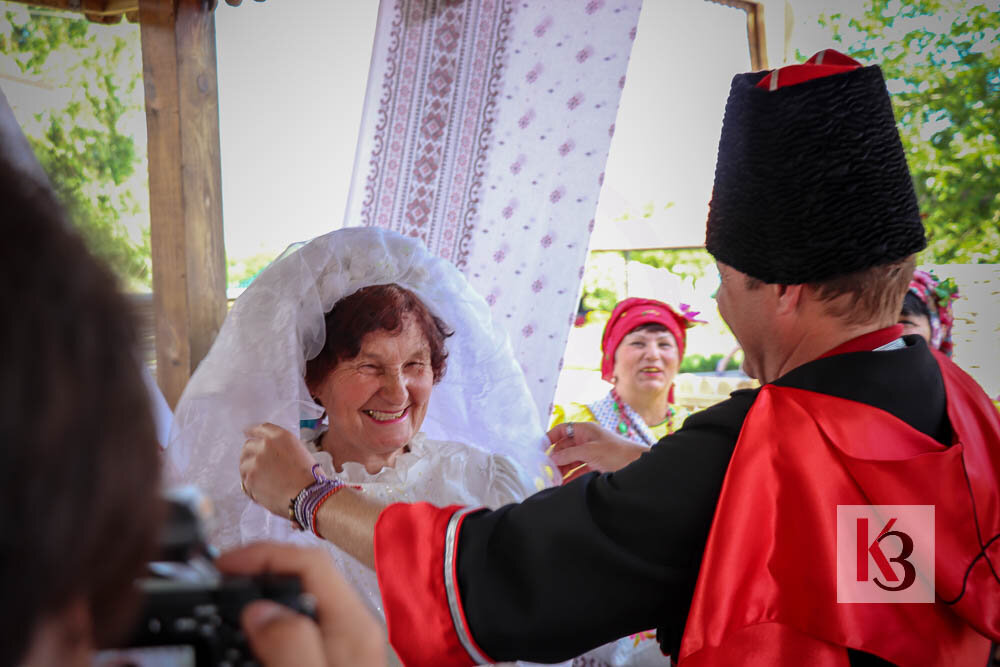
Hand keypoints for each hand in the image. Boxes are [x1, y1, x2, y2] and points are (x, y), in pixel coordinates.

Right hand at [217, 542, 385, 666]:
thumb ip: (290, 646)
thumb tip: (258, 611)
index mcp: (352, 625)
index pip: (311, 562)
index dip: (264, 554)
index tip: (224, 565)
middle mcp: (353, 627)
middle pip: (307, 574)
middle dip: (261, 568)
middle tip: (220, 580)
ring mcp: (346, 642)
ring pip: (304, 597)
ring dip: (266, 591)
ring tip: (229, 599)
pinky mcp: (336, 656)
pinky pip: (304, 620)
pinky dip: (275, 616)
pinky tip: (255, 631)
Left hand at [241, 423, 316, 517]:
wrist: (308, 496)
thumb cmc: (309, 478)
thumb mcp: (300, 452)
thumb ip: (282, 448)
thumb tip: (272, 453)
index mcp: (280, 437)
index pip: (261, 429)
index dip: (252, 431)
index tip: (247, 433)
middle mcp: (266, 445)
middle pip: (248, 446)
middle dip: (250, 455)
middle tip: (256, 466)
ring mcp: (255, 461)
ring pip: (243, 464)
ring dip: (250, 472)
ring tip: (262, 482)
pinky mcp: (250, 478)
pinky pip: (244, 481)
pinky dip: (251, 487)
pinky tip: (262, 492)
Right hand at [545, 421, 645, 482]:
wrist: (638, 465)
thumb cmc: (617, 453)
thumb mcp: (590, 451)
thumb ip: (569, 454)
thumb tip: (552, 458)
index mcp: (585, 430)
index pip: (561, 430)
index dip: (550, 438)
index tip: (539, 449)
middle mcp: (586, 439)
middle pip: (564, 447)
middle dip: (554, 457)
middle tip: (545, 469)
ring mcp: (590, 453)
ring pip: (570, 460)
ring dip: (561, 469)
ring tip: (552, 479)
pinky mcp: (594, 465)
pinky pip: (577, 470)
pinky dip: (570, 476)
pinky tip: (563, 484)